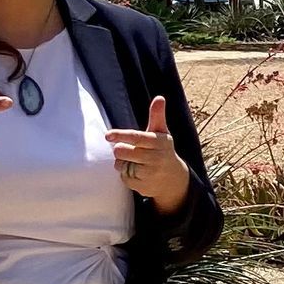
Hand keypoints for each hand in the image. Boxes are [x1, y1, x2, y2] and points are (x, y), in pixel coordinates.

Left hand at [106, 96, 191, 215]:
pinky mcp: (143, 186)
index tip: (108, 135)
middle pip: (122, 151)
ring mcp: (150, 173)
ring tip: (136, 163)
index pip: (136, 137)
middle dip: (120, 150)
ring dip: (124, 163)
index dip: (121, 135)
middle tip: (128, 151)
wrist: (175, 180)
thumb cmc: (163, 151)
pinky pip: (124, 177)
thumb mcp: (162, 134)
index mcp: (159, 142)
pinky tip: (138, 175)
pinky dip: (127, 175)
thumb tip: (160, 97)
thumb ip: (157, 116)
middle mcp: (156, 158)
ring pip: (121, 165)